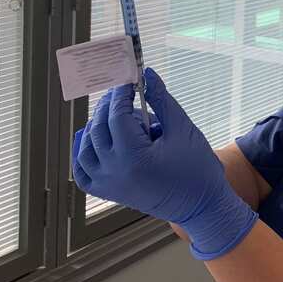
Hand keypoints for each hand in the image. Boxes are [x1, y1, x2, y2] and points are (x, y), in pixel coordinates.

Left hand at [73, 68, 256, 259]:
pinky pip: (83, 172)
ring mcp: (108, 185)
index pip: (117, 116)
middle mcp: (114, 172)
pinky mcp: (108, 193)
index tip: (128, 80)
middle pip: (99, 129)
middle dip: (110, 106)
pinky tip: (88, 138)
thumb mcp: (183, 129)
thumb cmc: (197, 168)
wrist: (200, 206)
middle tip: (123, 92)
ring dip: (95, 126)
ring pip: (86, 148)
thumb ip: (162, 101)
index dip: (121, 94)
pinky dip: (82, 153)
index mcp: (134, 157)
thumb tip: (147, 75)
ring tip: (114, 113)